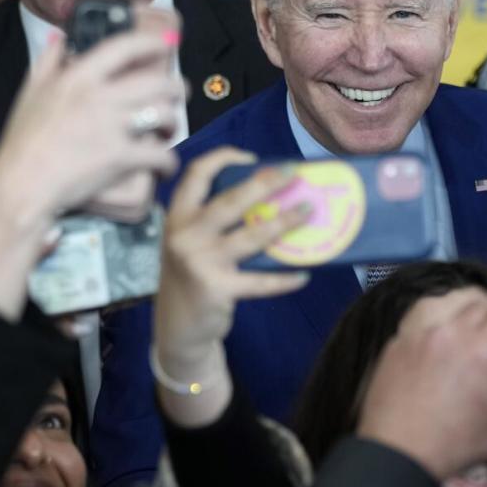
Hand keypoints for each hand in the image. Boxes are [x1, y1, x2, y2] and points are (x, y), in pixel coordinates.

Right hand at [0, 6, 186, 319]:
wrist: (20, 185)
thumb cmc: (22, 141)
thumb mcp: (29, 92)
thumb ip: (47, 61)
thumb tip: (59, 38)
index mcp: (78, 77)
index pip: (123, 47)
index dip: (150, 42)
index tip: (165, 43)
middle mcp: (99, 96)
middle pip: (156, 81)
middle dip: (176, 86)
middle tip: (180, 93)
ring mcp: (111, 127)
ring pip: (164, 114)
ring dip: (174, 122)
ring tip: (169, 130)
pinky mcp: (120, 157)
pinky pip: (160, 154)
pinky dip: (168, 161)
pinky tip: (165, 166)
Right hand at [155, 148, 309, 375]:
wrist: (177, 329)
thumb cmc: (190, 278)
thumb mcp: (188, 244)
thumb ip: (211, 223)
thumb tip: (265, 198)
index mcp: (178, 217)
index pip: (196, 174)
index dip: (223, 158)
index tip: (251, 157)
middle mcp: (185, 235)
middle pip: (232, 200)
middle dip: (266, 183)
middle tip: (293, 173)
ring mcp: (201, 262)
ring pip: (252, 235)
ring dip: (286, 221)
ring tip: (309, 211)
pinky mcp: (218, 289)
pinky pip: (260, 281)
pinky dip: (284, 279)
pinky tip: (304, 274)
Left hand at [357, 278, 486, 480]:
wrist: (395, 453)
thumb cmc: (453, 445)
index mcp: (484, 351)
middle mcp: (451, 333)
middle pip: (484, 303)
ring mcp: (420, 333)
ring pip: (450, 299)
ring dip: (467, 306)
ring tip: (471, 328)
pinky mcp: (397, 341)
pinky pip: (421, 313)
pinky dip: (437, 315)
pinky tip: (440, 334)